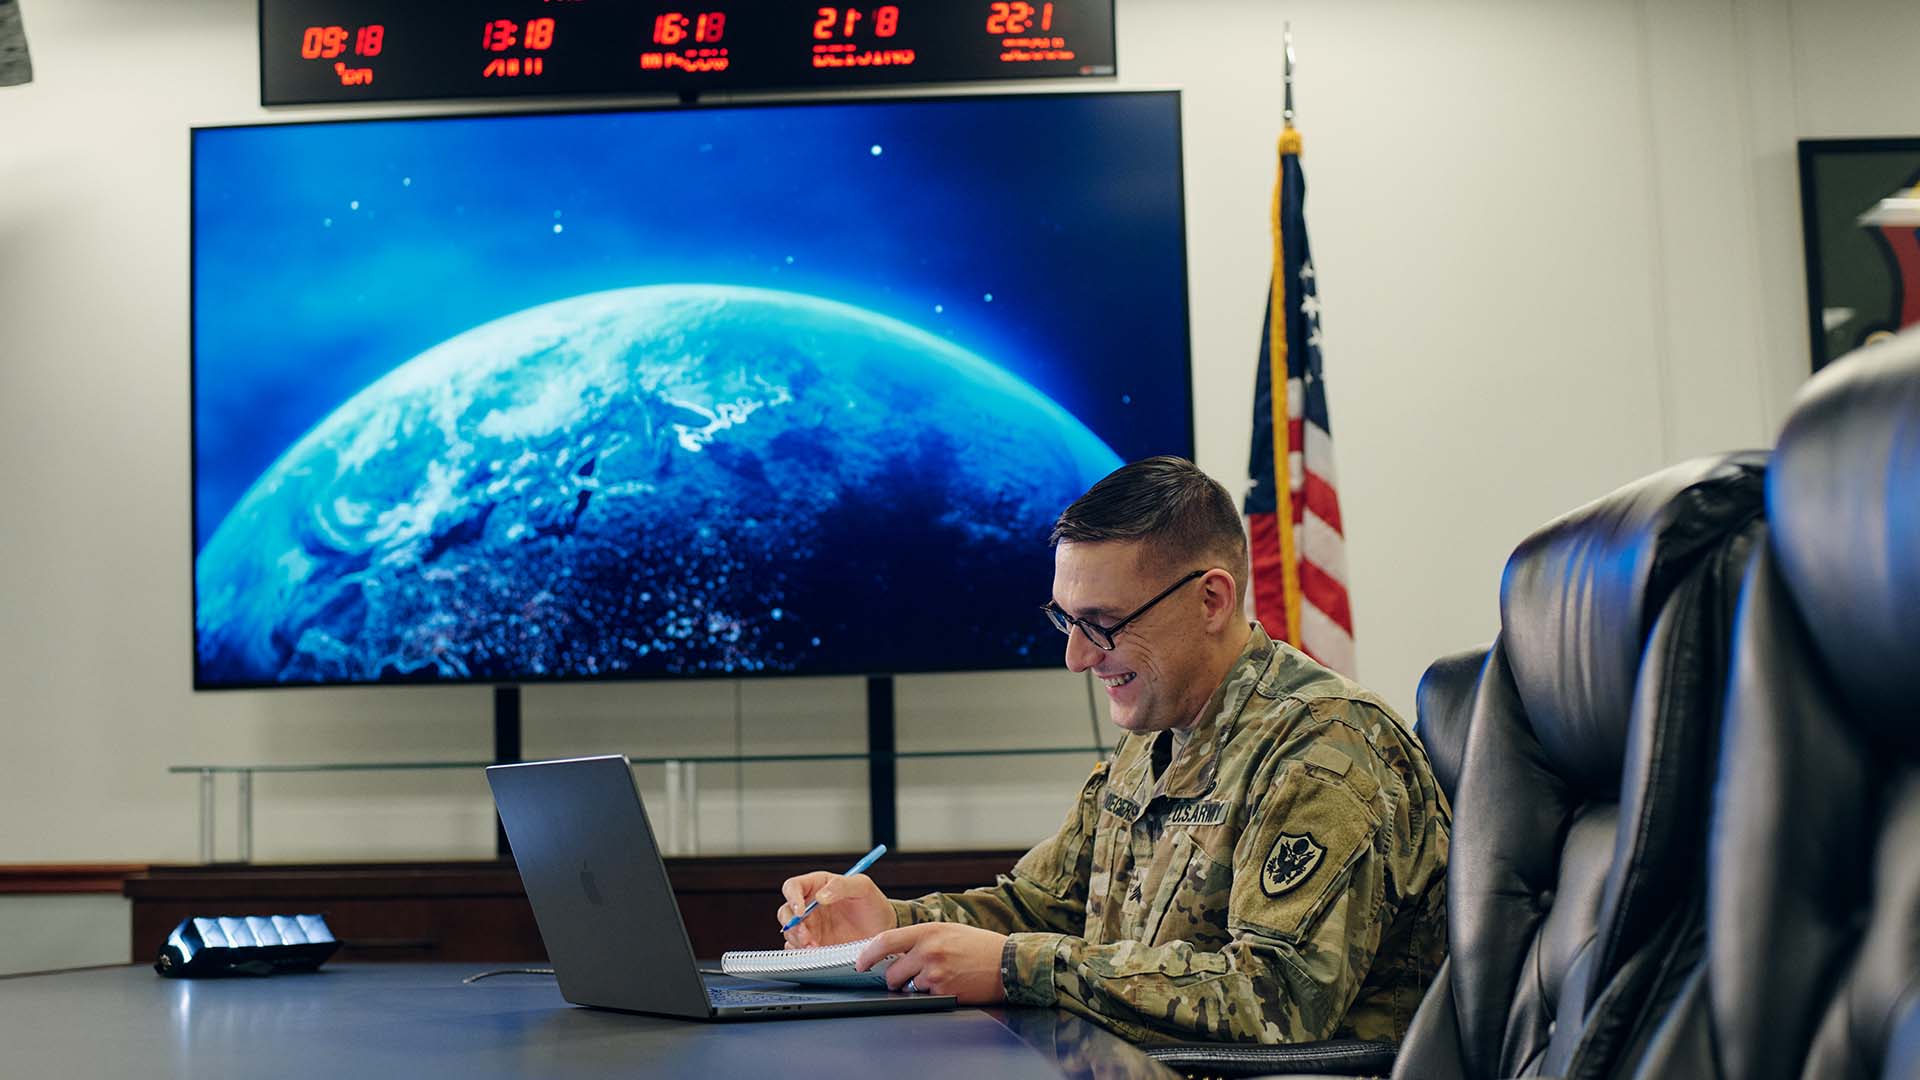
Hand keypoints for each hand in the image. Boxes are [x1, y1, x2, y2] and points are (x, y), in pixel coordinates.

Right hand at [778, 871, 893, 947]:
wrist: (883, 929)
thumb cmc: (873, 904)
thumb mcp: (863, 887)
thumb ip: (841, 886)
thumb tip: (820, 896)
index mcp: (817, 886)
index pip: (793, 886)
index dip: (792, 897)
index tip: (801, 911)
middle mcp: (809, 906)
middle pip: (785, 913)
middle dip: (793, 926)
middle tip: (807, 937)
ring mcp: (811, 927)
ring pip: (790, 933)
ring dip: (798, 942)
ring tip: (816, 948)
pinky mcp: (814, 944)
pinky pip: (798, 950)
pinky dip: (802, 953)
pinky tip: (816, 954)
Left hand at [855, 923, 1009, 1004]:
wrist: (1007, 963)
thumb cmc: (979, 946)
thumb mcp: (947, 931)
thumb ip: (920, 938)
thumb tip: (893, 951)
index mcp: (928, 931)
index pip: (885, 940)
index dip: (867, 954)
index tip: (860, 963)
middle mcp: (928, 951)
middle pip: (891, 972)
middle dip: (894, 979)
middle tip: (908, 976)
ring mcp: (935, 973)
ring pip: (906, 988)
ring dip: (914, 988)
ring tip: (938, 978)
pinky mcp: (943, 992)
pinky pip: (924, 998)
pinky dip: (931, 995)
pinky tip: (948, 985)